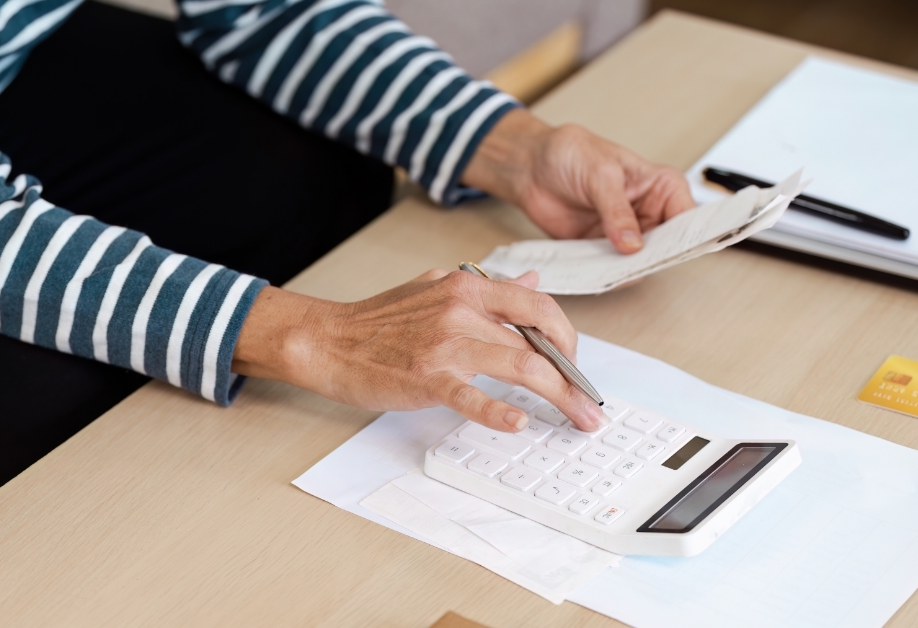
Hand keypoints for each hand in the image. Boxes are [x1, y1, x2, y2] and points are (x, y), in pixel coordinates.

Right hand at [232, 270, 607, 432]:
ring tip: (577, 419)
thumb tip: (532, 282)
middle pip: (538, 341)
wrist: (329, 339)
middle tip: (587, 403)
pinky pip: (471, 396)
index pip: (539, 306)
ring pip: (519, 366)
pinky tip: (518, 422)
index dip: (568, 337)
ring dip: (558, 397)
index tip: (575, 365)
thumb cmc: (380, 319)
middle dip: (574, 377)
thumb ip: (487, 288)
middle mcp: (461, 310)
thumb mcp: (437, 287)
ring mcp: (445, 344)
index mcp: (468, 287)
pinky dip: (499, 412)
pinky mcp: (426, 378)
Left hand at [461, 108, 695, 253]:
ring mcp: (625, 233)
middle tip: (644, 264)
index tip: (678, 248)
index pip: (687, 215)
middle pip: (667, 245)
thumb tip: (633, 244)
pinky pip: (611, 268)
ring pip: (640, 262)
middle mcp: (648, 212)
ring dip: (630, 269)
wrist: (531, 166)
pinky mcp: (602, 248)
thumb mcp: (600, 174)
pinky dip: (607, 275)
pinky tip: (600, 275)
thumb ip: (616, 210)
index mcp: (660, 186)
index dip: (688, 234)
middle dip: (658, 258)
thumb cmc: (570, 153)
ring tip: (619, 272)